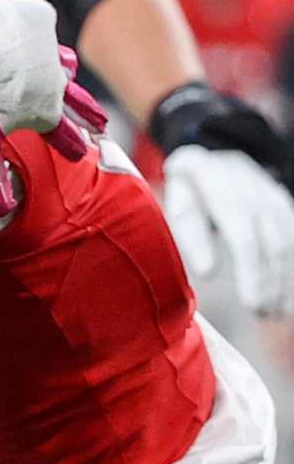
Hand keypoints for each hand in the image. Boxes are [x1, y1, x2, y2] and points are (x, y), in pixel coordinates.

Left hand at [0, 0, 107, 215]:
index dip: (73, 141)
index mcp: (43, 111)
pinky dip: (31, 26)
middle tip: (100, 122)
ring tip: (67, 71)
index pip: (64, 132)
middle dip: (87, 112)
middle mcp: (54, 80)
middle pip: (75, 99)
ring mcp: (47, 47)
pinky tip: (26, 25)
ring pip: (60, 60)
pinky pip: (38, 21)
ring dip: (62, 68)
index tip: (85, 149)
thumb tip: (1, 210)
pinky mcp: (37, 17)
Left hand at [164, 146, 293, 314]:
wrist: (215, 150)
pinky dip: (292, 266)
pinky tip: (289, 292)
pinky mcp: (285, 207)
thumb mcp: (180, 203)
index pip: (245, 240)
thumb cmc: (190, 186)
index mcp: (225, 194)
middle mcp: (256, 197)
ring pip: (288, 245)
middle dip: (271, 284)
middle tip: (264, 313)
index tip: (253, 305)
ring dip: (286, 280)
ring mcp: (275, 201)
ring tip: (277, 310)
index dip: (253, 275)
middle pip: (272, 246)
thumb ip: (192, 235)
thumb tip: (208, 271)